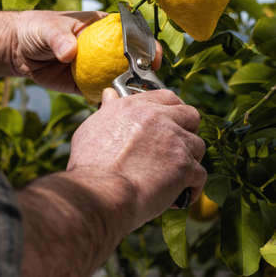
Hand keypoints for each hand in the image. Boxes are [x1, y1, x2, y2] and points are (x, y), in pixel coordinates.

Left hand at [11, 10, 162, 92]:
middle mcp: (105, 48)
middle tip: (149, 83)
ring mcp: (97, 68)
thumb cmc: (36, 29)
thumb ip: (59, 38)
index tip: (153, 56)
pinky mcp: (86, 85)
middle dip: (146, 71)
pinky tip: (114, 112)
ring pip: (120, 79)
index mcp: (103, 27)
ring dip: (130, 90)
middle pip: (132, 59)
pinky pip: (101, 95)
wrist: (19, 50)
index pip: (131, 33)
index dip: (147, 43)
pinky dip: (107, 102)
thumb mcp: (48, 28)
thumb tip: (70, 53)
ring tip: (134, 100)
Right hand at [67, 89, 206, 230]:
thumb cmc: (90, 164)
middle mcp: (156, 117)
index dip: (171, 110)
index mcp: (133, 106)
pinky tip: (177, 196)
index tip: (169, 122)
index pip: (165, 97)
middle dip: (188, 130)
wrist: (100, 191)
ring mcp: (174, 140)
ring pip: (198, 145)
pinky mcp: (185, 165)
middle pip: (190, 114)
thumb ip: (108, 109)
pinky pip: (200, 175)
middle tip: (177, 147)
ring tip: (174, 175)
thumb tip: (109, 95)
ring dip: (189, 159)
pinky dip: (191, 187)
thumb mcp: (92, 127)